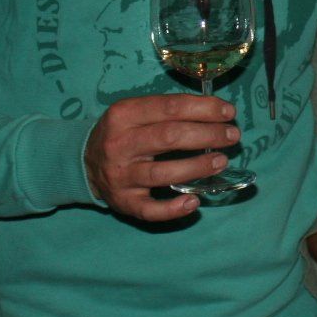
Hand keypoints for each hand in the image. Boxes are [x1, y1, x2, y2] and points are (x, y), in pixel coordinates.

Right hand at [83, 94, 239, 220]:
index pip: (170, 107)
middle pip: (169, 137)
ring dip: (197, 167)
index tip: (228, 112)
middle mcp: (120, 144)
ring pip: (163, 173)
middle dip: (207, 135)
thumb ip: (168, 110)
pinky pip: (150, 210)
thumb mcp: (136, 112)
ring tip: (222, 161)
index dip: (204, 109)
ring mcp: (120, 176)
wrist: (84, 162)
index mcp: (124, 114)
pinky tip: (194, 202)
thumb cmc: (123, 133)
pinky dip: (173, 209)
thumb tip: (215, 112)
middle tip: (232, 136)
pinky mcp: (123, 202)